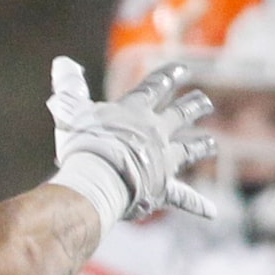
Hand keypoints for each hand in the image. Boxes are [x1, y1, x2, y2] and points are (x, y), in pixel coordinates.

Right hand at [48, 58, 215, 223]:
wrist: (98, 177)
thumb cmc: (83, 143)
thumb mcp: (71, 110)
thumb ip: (69, 87)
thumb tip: (62, 62)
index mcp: (134, 111)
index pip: (155, 87)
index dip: (168, 76)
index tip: (182, 69)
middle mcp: (155, 131)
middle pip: (180, 115)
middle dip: (193, 106)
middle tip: (205, 103)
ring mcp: (163, 159)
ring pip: (188, 149)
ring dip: (200, 146)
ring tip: (211, 144)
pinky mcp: (163, 188)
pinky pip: (182, 197)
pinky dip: (196, 204)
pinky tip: (212, 212)